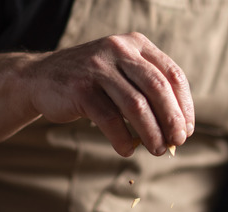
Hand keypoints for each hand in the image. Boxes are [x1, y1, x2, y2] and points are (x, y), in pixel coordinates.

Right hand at [28, 32, 194, 156]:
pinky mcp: (80, 89)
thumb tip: (177, 131)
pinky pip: (110, 119)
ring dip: (151, 132)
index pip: (172, 74)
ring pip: (136, 105)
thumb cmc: (91, 83)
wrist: (40, 78)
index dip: (185, 104)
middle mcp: (119, 50)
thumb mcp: (121, 75)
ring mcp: (98, 68)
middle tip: (177, 142)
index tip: (187, 129)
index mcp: (136, 44)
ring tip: (158, 150)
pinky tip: (128, 150)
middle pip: (158, 88)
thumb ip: (147, 93)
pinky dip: (123, 139)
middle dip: (172, 119)